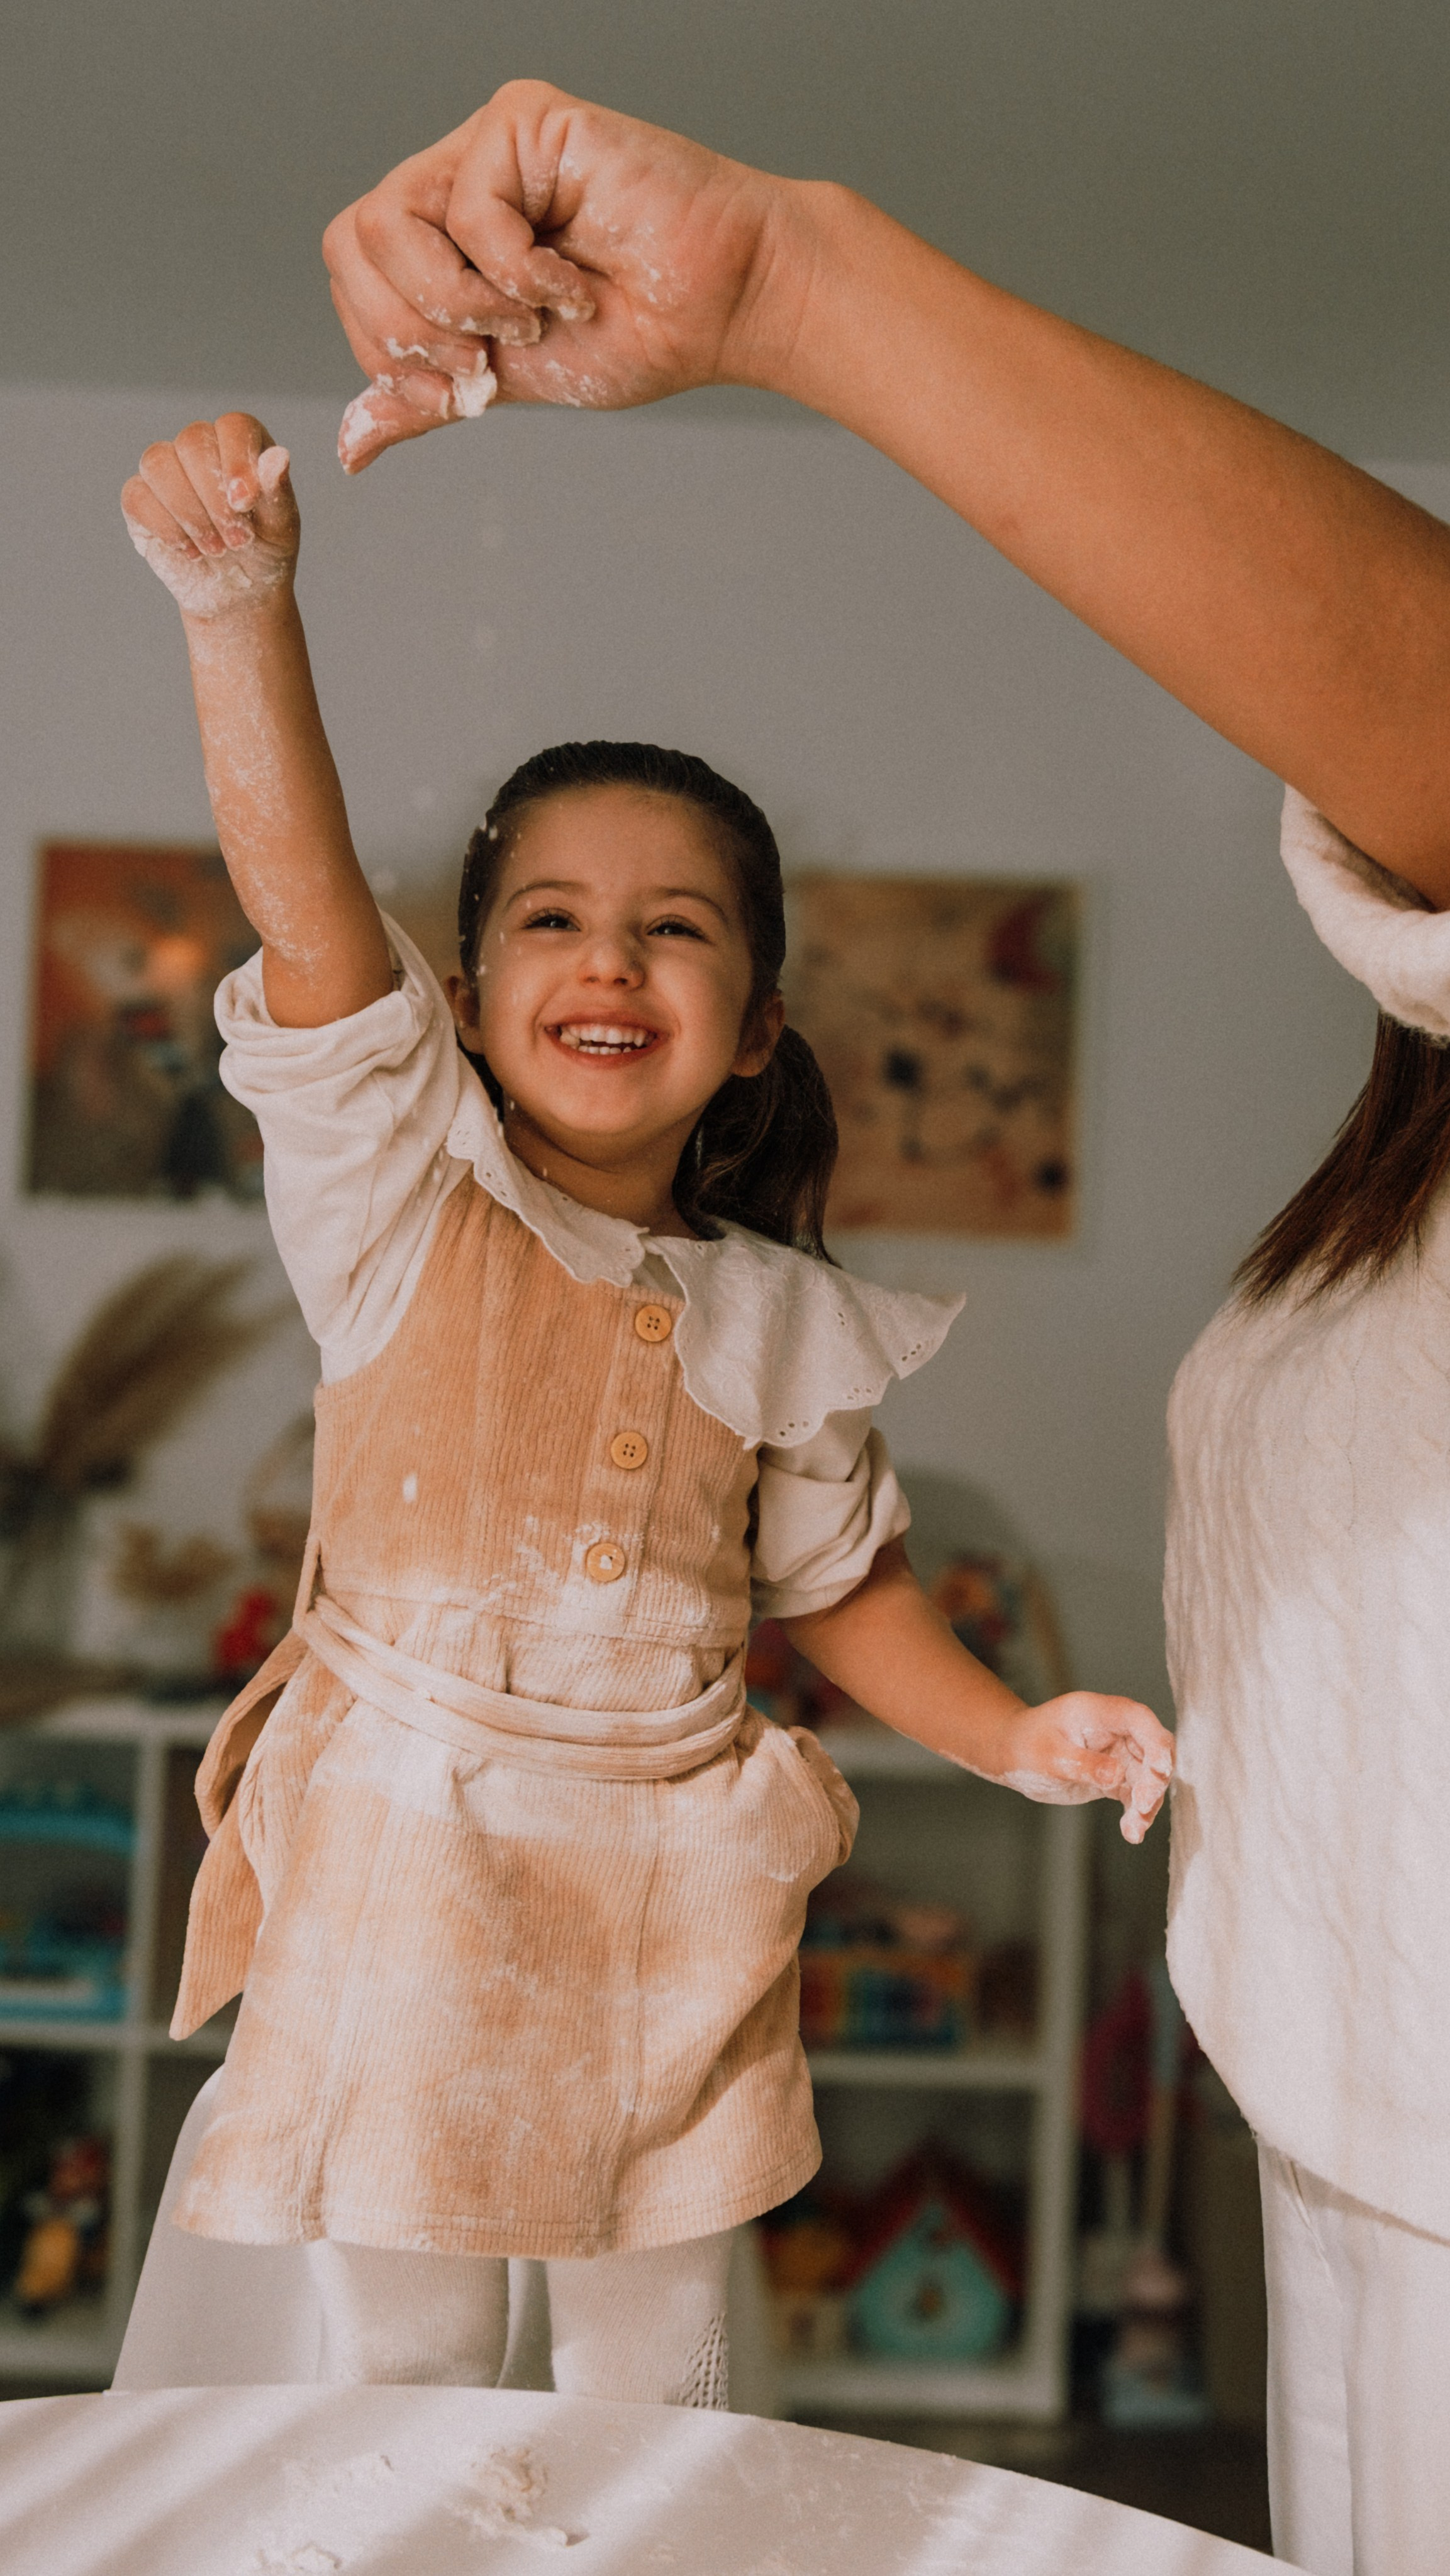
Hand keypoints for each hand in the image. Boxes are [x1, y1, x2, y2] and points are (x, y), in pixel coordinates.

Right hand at [122, 414, 298, 618]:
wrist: (237, 593)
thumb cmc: (264, 552)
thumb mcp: (281, 527)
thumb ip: (277, 491)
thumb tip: (279, 457)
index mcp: (241, 444)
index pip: (233, 426)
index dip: (236, 460)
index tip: (244, 504)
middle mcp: (201, 448)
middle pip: (192, 442)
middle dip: (214, 499)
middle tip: (238, 541)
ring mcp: (167, 471)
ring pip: (158, 463)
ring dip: (189, 513)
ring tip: (216, 549)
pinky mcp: (140, 499)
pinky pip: (137, 496)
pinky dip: (166, 527)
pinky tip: (190, 551)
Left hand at [321, 79, 791, 470]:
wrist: (723, 309)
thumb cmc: (638, 335)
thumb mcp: (509, 382)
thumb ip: (428, 399)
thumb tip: (351, 449)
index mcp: (443, 231)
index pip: (353, 270)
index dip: (386, 344)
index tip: (464, 387)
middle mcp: (457, 177)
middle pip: (351, 240)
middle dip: (411, 329)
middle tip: (487, 359)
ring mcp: (489, 145)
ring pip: (389, 220)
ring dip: (459, 300)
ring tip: (532, 320)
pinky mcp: (527, 121)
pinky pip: (470, 208)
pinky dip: (518, 273)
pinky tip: (573, 283)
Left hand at [993, 1692, 1174, 1844]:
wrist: (1012, 1755)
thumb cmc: (1025, 1745)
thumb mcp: (1050, 1756)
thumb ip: (1083, 1764)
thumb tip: (1117, 1775)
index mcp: (1097, 1712)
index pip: (1138, 1719)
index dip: (1156, 1742)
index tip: (1161, 1770)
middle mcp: (1113, 1729)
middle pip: (1151, 1748)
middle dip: (1154, 1779)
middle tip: (1144, 1806)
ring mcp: (1115, 1752)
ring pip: (1146, 1775)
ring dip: (1147, 1802)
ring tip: (1135, 1829)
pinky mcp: (1113, 1775)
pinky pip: (1133, 1792)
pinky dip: (1136, 1812)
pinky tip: (1131, 1832)